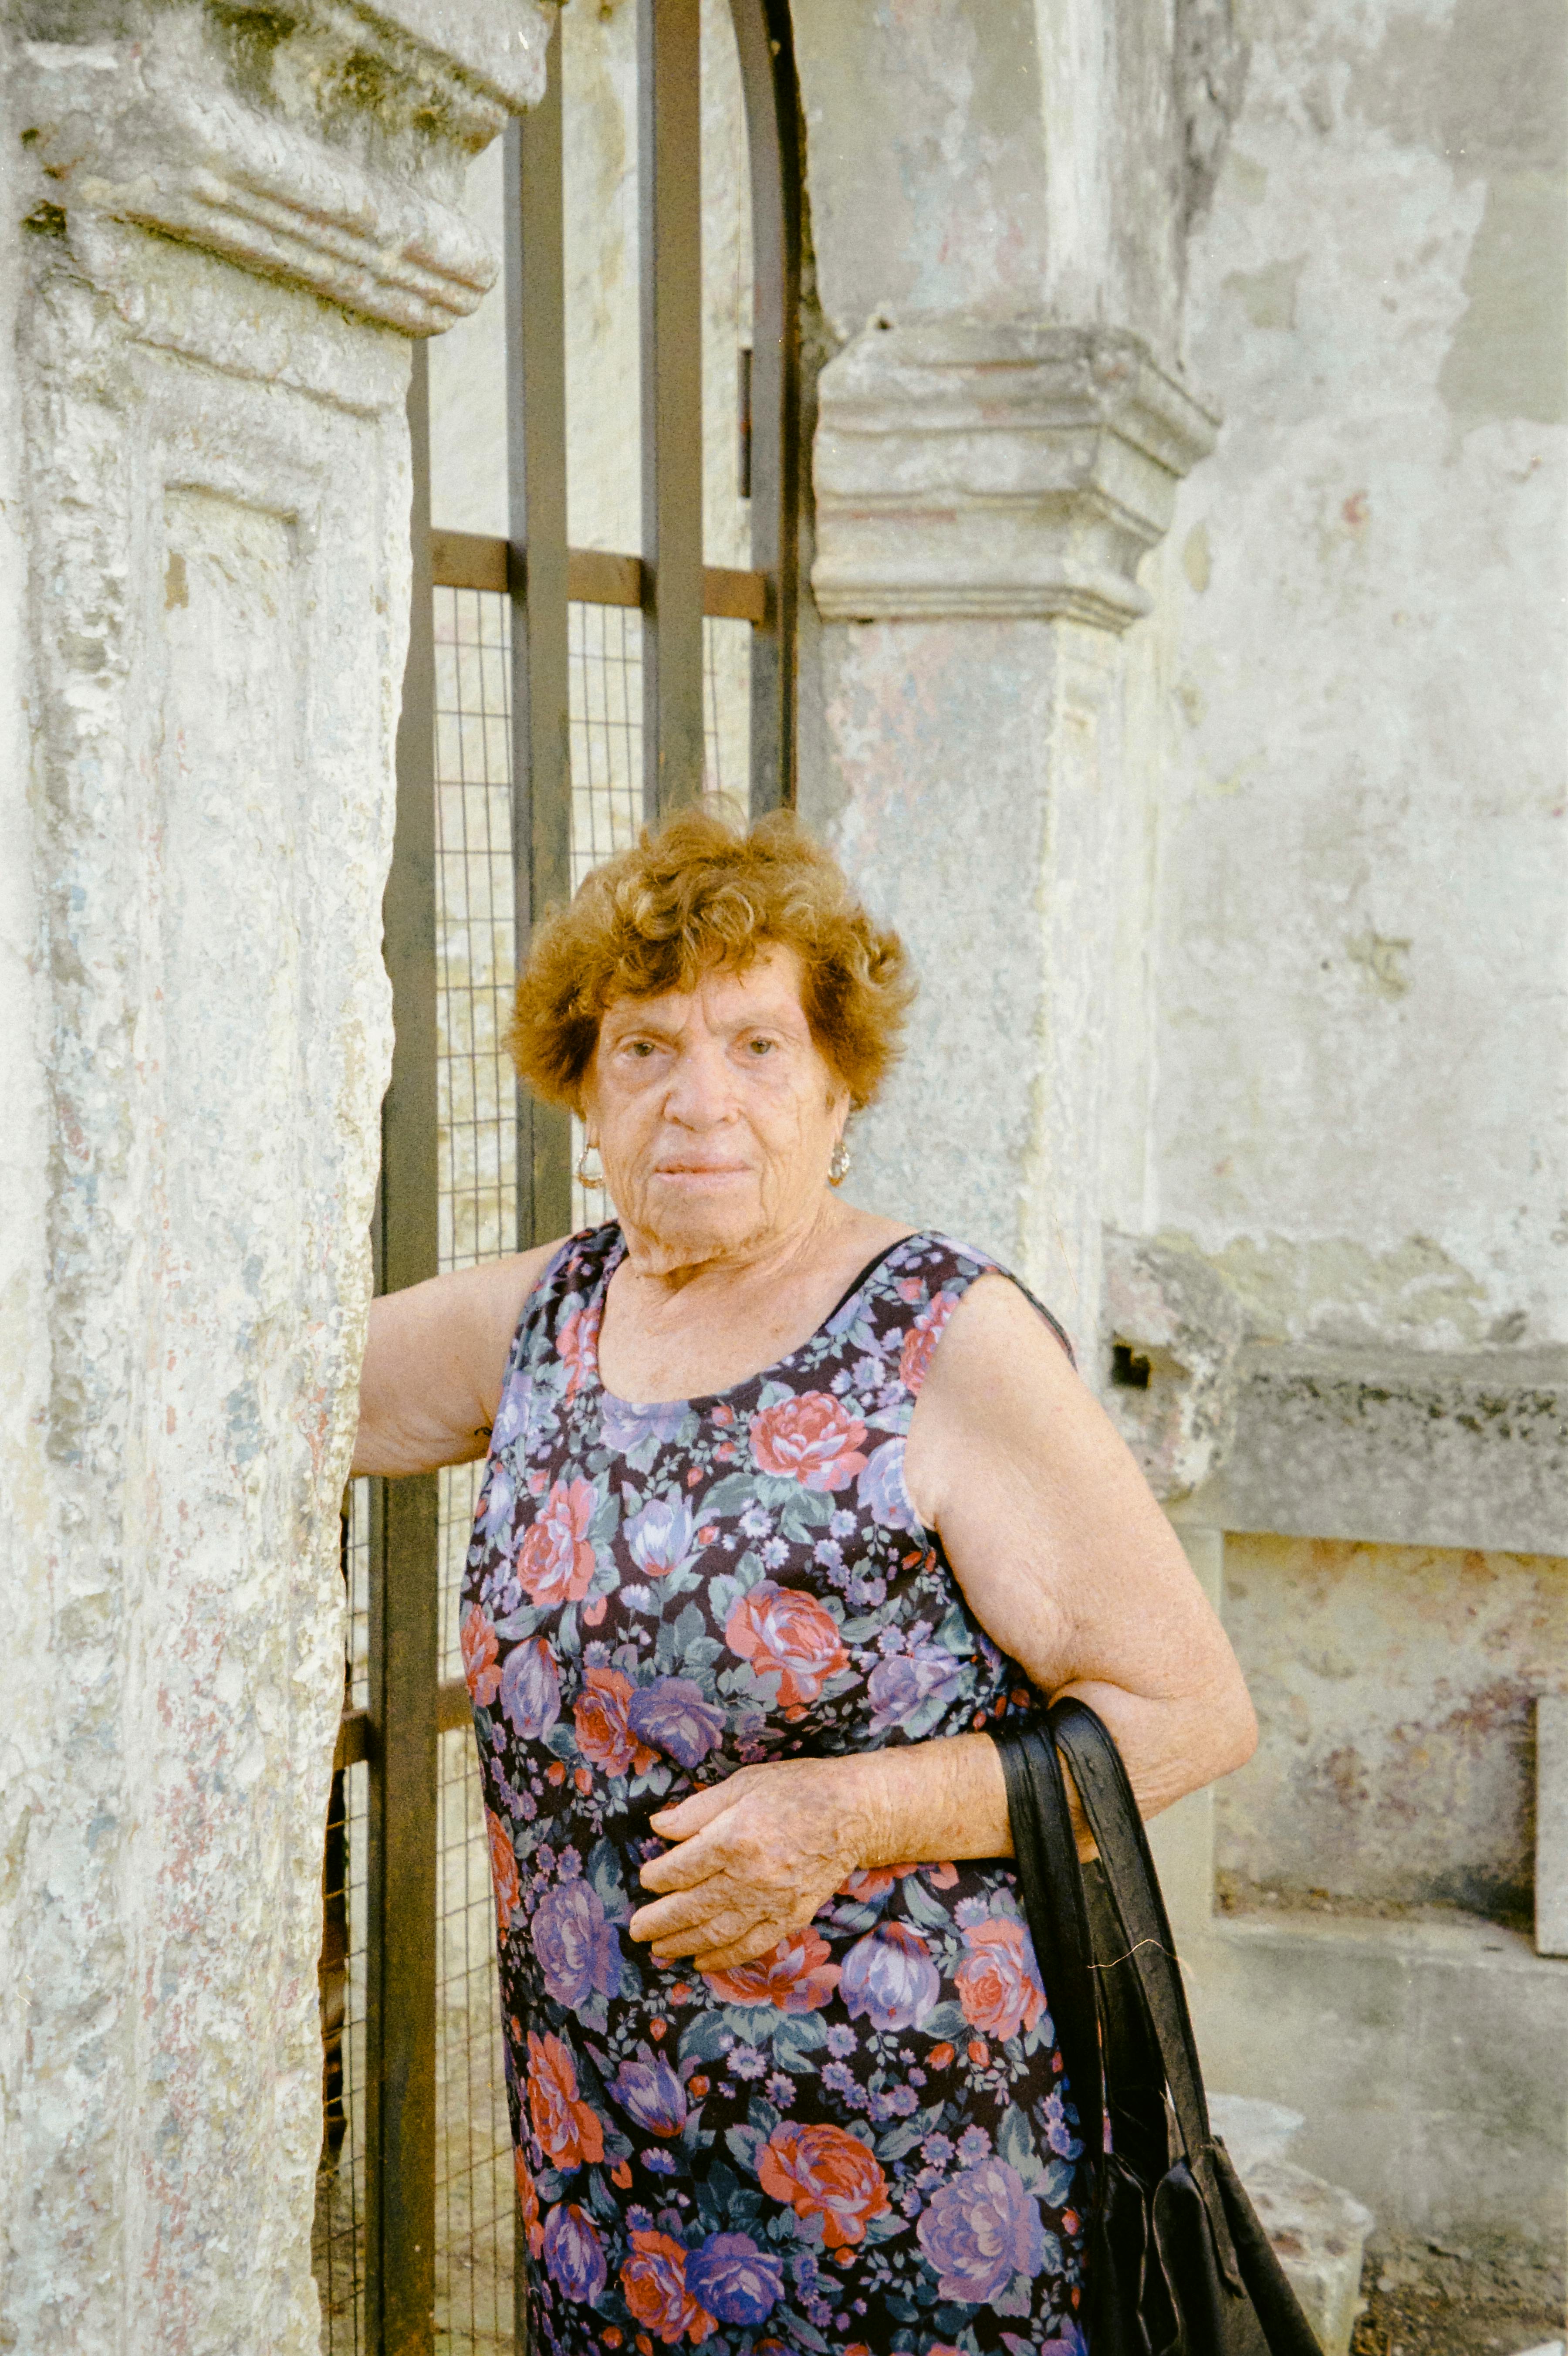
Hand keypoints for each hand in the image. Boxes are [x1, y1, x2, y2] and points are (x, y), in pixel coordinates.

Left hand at [628, 1757, 878, 1973]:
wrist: (855, 1812)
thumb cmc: (795, 1789)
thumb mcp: (742, 1784)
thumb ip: (697, 1809)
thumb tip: (658, 1828)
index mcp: (734, 1838)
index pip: (681, 1868)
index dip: (657, 1877)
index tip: (647, 1879)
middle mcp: (750, 1876)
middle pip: (692, 1907)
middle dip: (659, 1922)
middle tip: (637, 1930)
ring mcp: (772, 1902)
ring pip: (717, 1932)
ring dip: (683, 1945)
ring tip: (659, 1950)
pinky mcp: (791, 1917)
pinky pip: (751, 1945)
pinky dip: (724, 1958)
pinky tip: (702, 1963)